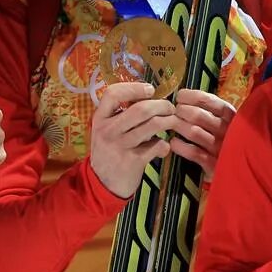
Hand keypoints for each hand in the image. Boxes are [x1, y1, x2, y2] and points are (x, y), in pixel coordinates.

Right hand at [89, 82, 177, 198]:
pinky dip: (164, 145)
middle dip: (162, 105)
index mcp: (100, 119)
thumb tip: (150, 97)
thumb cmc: (109, 152)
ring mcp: (120, 146)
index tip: (150, 90)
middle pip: (141, 109)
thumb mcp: (106, 130)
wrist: (102, 184)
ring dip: (168, 121)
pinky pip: (157, 145)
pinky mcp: (133, 161)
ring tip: (172, 122)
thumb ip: (121, 115)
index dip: (134, 88)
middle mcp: (108, 130)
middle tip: (170, 108)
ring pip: (153, 125)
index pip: (113, 94)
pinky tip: (162, 147)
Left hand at [166, 89, 235, 175]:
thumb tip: (184, 97)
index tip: (180, 95)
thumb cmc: (226, 141)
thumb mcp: (225, 124)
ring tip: (171, 123)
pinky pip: (194, 153)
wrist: (239, 173)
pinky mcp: (214, 165)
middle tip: (174, 111)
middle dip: (182, 111)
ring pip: (195, 133)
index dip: (195, 97)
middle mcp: (228, 132)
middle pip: (200, 116)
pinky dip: (181, 146)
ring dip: (179, 126)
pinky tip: (173, 142)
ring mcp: (221, 149)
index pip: (214, 103)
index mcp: (233, 119)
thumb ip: (211, 111)